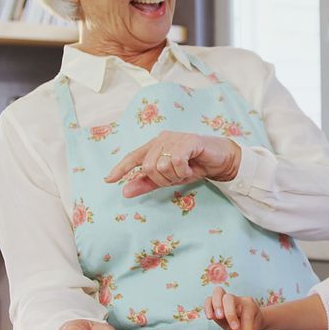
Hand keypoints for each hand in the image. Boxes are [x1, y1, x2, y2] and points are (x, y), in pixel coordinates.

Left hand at [103, 131, 241, 197]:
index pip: (133, 157)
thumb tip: (125, 191)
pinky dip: (183, 171)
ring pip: (161, 166)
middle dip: (162, 179)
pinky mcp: (188, 141)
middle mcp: (162, 139)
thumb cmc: (194, 166)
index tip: (109, 180)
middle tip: (177, 177)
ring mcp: (174, 138)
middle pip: (148, 167)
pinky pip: (176, 162)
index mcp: (155, 146)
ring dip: (175, 176)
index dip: (120, 168)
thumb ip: (148, 183)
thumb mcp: (169, 178)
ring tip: (186, 172)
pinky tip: (191, 168)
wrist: (220, 160)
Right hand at [204, 286, 265, 329]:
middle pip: (229, 298)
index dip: (244, 328)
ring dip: (215, 305)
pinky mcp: (216, 304)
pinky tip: (210, 317)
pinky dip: (207, 307)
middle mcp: (237, 299)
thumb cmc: (252, 323)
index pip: (245, 314)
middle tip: (232, 327)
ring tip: (214, 318)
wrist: (251, 319)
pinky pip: (209, 299)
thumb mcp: (252, 329)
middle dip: (228, 313)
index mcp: (249, 305)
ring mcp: (226, 300)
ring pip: (218, 292)